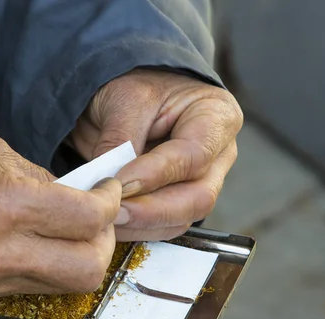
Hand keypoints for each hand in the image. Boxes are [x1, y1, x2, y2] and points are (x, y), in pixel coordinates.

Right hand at [0, 128, 121, 300]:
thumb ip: (46, 182)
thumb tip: (79, 198)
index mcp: (8, 204)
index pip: (87, 219)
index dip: (110, 203)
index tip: (109, 191)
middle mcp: (1, 250)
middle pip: (87, 268)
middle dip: (105, 242)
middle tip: (99, 218)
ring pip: (64, 285)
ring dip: (80, 258)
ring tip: (73, 232)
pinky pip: (33, 288)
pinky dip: (49, 268)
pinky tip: (42, 245)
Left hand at [71, 69, 242, 240]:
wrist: (125, 93)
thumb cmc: (134, 83)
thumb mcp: (126, 98)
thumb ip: (121, 139)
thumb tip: (110, 184)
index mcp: (216, 117)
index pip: (195, 155)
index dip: (157, 174)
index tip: (120, 184)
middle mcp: (218, 154)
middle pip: (198, 197)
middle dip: (152, 210)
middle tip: (112, 211)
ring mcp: (201, 181)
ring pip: (182, 218)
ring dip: (142, 224)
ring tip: (106, 220)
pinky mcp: (179, 200)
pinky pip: (165, 226)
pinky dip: (139, 229)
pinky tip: (113, 223)